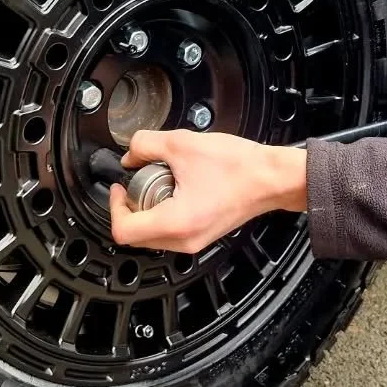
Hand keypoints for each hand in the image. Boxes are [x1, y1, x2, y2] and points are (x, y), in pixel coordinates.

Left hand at [108, 130, 307, 253]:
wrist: (272, 178)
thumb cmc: (238, 167)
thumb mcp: (181, 144)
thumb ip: (145, 145)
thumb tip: (130, 154)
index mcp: (175, 223)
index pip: (123, 230)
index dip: (113, 206)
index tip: (119, 187)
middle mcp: (184, 240)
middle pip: (136, 236)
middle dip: (130, 207)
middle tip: (138, 182)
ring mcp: (195, 241)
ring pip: (153, 235)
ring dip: (147, 210)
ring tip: (161, 183)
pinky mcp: (203, 235)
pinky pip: (171, 231)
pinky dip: (165, 212)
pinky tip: (177, 188)